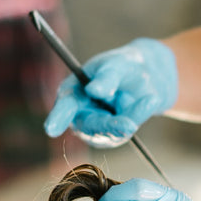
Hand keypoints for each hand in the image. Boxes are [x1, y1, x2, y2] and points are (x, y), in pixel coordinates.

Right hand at [44, 38, 177, 143]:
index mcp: (73, 91)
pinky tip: (148, 100)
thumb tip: (93, 90)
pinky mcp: (113, 135)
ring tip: (148, 97)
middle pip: (89, 126)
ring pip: (111, 132)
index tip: (51, 130)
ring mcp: (97, 127)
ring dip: (131, 116)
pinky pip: (127, 130)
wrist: (148, 76)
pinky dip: (140, 114)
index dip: (58, 117)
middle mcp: (81, 113)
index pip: (65, 105)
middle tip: (130, 125)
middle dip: (109, 126)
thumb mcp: (118, 65)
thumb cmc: (125, 66)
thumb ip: (107, 77)